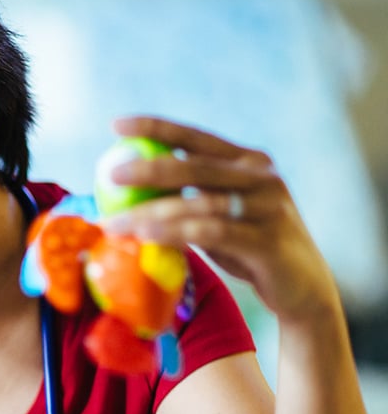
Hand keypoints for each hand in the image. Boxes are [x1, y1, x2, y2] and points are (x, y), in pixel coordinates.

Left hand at [98, 115, 339, 323]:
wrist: (301, 288)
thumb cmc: (248, 248)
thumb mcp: (218, 216)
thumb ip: (188, 199)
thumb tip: (125, 193)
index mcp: (247, 162)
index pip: (196, 138)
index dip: (156, 128)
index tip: (115, 125)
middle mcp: (261, 177)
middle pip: (196, 166)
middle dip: (149, 168)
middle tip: (111, 174)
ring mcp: (268, 207)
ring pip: (200, 203)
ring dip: (151, 212)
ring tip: (114, 223)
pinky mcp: (267, 240)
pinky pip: (213, 232)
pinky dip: (176, 232)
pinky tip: (147, 236)